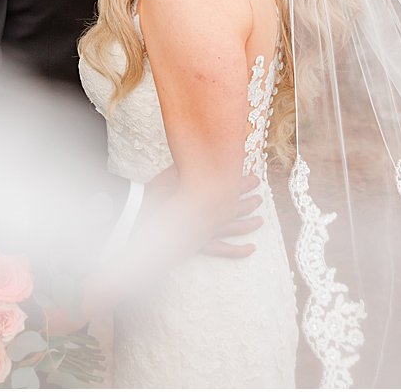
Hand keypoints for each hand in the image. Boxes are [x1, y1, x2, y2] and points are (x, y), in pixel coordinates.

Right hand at [143, 166, 262, 257]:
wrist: (140, 217)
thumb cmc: (156, 194)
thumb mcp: (174, 172)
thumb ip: (192, 163)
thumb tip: (203, 149)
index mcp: (207, 193)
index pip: (232, 186)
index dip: (245, 183)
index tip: (256, 179)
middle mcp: (211, 212)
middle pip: (236, 206)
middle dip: (249, 201)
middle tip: (260, 197)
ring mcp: (207, 229)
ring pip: (234, 227)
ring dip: (249, 223)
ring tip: (260, 220)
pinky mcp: (200, 244)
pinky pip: (223, 249)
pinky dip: (238, 250)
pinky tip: (251, 249)